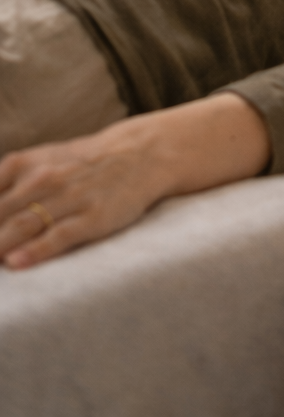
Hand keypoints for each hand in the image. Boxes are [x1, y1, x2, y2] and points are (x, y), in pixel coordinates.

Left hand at [0, 122, 168, 269]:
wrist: (138, 154)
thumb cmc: (82, 163)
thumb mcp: (40, 161)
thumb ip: (6, 183)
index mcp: (24, 165)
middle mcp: (43, 180)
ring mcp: (68, 199)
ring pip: (21, 227)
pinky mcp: (91, 217)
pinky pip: (58, 236)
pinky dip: (35, 251)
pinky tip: (15, 263)